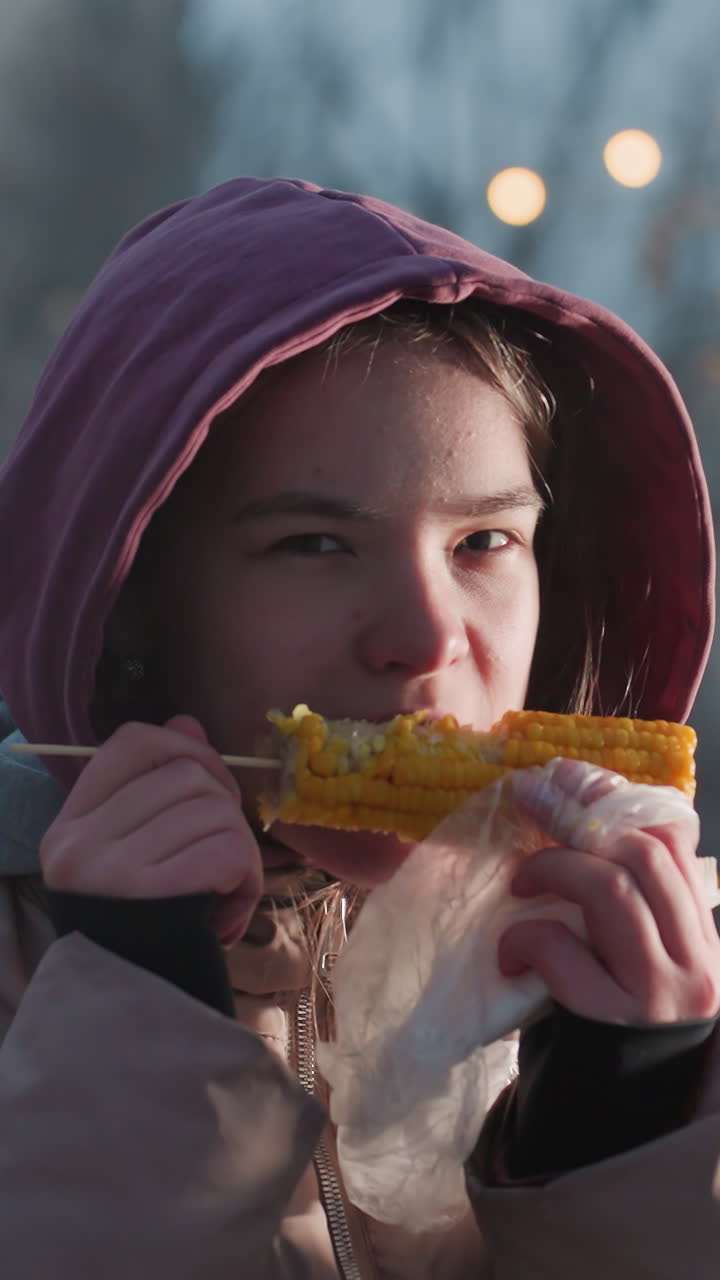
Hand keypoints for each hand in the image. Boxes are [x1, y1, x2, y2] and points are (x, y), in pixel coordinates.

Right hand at [39, 715, 262, 945]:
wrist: (137, 1016)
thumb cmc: (146, 928)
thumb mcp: (141, 853)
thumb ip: (160, 786)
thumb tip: (187, 722)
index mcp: (71, 824)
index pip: (131, 744)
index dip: (185, 748)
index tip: (210, 784)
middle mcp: (80, 842)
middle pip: (189, 776)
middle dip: (227, 811)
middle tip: (224, 857)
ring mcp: (111, 871)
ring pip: (216, 812)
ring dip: (242, 851)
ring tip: (224, 891)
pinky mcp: (153, 900)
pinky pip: (229, 851)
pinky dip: (248, 878)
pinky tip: (229, 910)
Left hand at [497, 759, 719, 1024]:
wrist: (616, 1123)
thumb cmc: (618, 1027)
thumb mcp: (641, 958)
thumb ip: (630, 901)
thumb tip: (571, 808)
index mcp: (704, 934)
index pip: (672, 840)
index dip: (614, 798)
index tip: (567, 776)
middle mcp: (696, 961)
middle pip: (641, 855)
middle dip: (575, 815)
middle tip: (527, 796)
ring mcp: (660, 994)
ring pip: (612, 891)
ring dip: (552, 869)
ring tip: (518, 879)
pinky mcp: (613, 1026)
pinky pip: (565, 953)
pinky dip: (528, 937)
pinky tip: (510, 949)